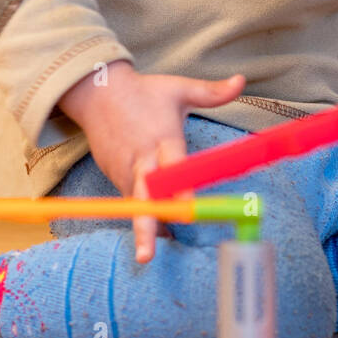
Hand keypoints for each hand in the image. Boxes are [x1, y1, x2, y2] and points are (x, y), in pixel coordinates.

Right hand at [58, 62, 245, 262]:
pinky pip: (131, 202)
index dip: (180, 189)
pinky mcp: (114, 178)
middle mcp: (141, 160)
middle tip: (146, 255)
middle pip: (143, 198)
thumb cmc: (143, 91)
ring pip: (136, 205)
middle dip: (145, 226)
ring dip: (146, 228)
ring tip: (152, 255)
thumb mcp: (178, 88)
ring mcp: (124, 171)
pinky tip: (154, 235)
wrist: (96, 92)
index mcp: (161, 138)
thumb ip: (211, 92)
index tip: (188, 210)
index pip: (172, 167)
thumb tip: (241, 81)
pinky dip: (142, 216)